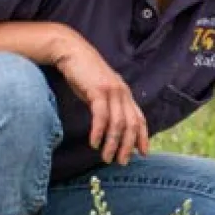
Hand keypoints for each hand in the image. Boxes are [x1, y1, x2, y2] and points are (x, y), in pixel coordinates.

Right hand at [51, 32, 148, 164]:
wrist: (72, 52)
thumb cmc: (84, 74)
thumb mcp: (100, 91)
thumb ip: (108, 106)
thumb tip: (110, 126)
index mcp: (125, 94)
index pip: (140, 118)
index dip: (143, 136)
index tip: (143, 153)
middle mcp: (123, 93)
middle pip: (132, 124)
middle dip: (128, 146)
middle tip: (122, 162)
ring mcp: (112, 91)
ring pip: (118, 123)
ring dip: (113, 143)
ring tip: (107, 157)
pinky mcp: (98, 90)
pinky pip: (101, 115)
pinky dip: (99, 131)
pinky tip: (94, 143)